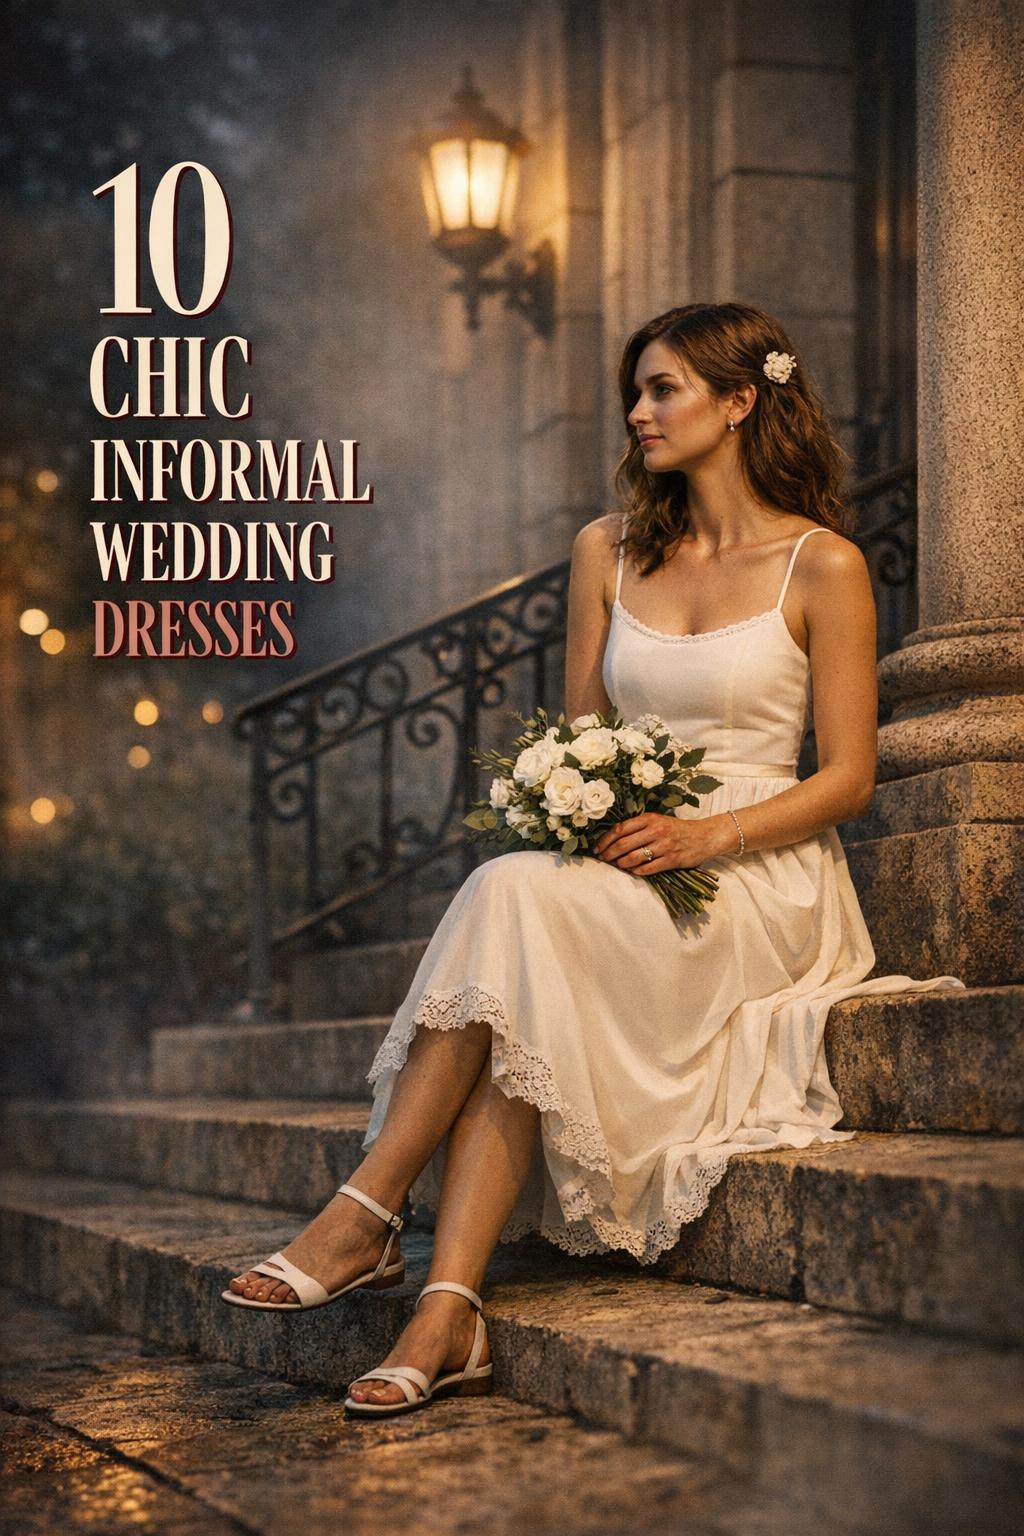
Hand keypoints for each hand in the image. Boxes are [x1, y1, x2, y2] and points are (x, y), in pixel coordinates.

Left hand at [594, 812, 728, 876]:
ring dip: (621, 864)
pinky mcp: (672, 860)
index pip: (620, 829)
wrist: (705, 836)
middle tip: (604, 859)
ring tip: (617, 866)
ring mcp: (665, 845)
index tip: (598, 848)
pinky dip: (636, 871)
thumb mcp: (658, 820)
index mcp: (650, 818)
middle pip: (623, 844)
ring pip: (634, 857)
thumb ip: (639, 826)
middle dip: (609, 853)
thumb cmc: (677, 829)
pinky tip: (632, 871)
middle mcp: (656, 830)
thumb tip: (613, 837)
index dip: (605, 840)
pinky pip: (648, 868)